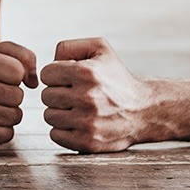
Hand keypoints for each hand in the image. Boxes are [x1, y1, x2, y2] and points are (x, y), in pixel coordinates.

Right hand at [0, 40, 37, 146]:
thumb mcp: (1, 53)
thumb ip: (25, 56)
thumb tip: (33, 82)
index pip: (18, 71)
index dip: (16, 75)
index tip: (2, 76)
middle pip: (17, 96)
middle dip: (14, 96)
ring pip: (14, 116)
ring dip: (10, 113)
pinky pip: (6, 135)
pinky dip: (4, 130)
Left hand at [40, 37, 151, 152]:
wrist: (142, 109)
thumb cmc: (117, 77)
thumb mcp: (100, 49)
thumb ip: (69, 47)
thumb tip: (48, 63)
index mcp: (87, 72)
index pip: (46, 74)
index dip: (55, 74)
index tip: (68, 78)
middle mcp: (86, 97)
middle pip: (46, 96)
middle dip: (57, 93)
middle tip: (74, 93)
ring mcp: (87, 122)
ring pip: (49, 116)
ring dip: (59, 112)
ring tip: (76, 108)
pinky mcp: (87, 142)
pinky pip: (55, 135)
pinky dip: (62, 130)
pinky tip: (77, 122)